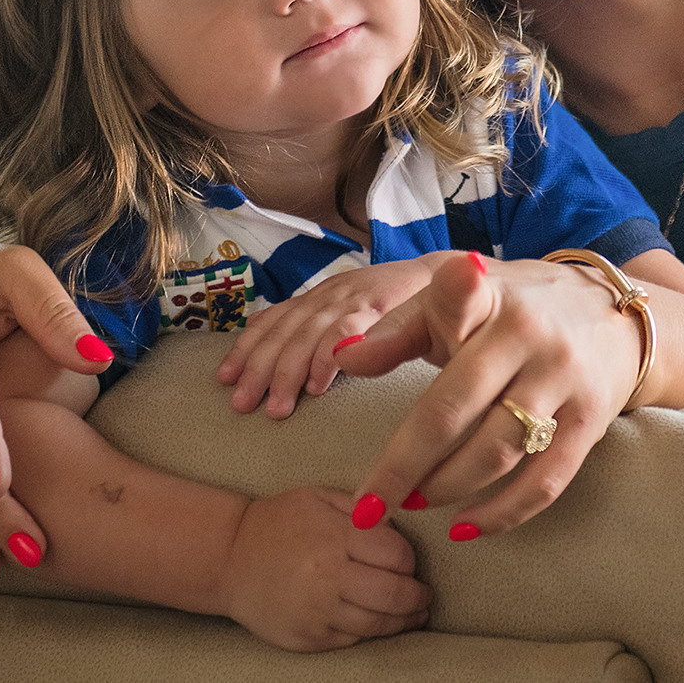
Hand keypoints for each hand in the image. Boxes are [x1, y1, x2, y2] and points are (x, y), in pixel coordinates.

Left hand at [216, 257, 443, 417]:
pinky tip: (318, 385)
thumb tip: (274, 350)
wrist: (460, 274)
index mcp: (324, 295)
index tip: (223, 379)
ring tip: (276, 408)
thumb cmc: (405, 303)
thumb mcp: (356, 312)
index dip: (246, 347)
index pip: (275, 318)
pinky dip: (331, 357)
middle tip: (240, 404)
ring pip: (311, 332)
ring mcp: (358, 295)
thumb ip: (321, 329)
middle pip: (286, 329)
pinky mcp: (385, 303)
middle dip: (259, 367)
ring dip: (289, 371)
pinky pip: (350, 329)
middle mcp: (334, 291)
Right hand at [220, 487, 431, 650]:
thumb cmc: (278, 522)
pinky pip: (352, 639)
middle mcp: (329, 576)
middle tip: (424, 596)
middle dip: (418, 597)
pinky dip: (370, 632)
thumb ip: (361, 506)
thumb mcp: (319, 496)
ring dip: (403, 621)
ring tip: (414, 614)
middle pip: (395, 594)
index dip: (409, 560)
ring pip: (378, 624)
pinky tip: (378, 622)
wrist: (228, 558)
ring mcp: (318, 612)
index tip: (409, 562)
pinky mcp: (308, 638)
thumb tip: (399, 522)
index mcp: (336, 537)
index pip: (397, 555)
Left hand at [334, 253, 645, 538]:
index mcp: (490, 295)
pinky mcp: (591, 422)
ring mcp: (564, 379)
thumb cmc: (518, 309)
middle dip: (405, 462)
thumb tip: (341, 359)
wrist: (616, 318)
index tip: (354, 356)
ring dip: (447, 486)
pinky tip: (465, 528)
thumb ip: (400, 328)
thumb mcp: (463, 301)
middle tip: (368, 504)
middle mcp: (530, 335)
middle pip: (455, 407)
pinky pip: (545, 480)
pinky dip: (503, 512)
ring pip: (496, 449)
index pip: (453, 301)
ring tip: (411, 503)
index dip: (414, 322)